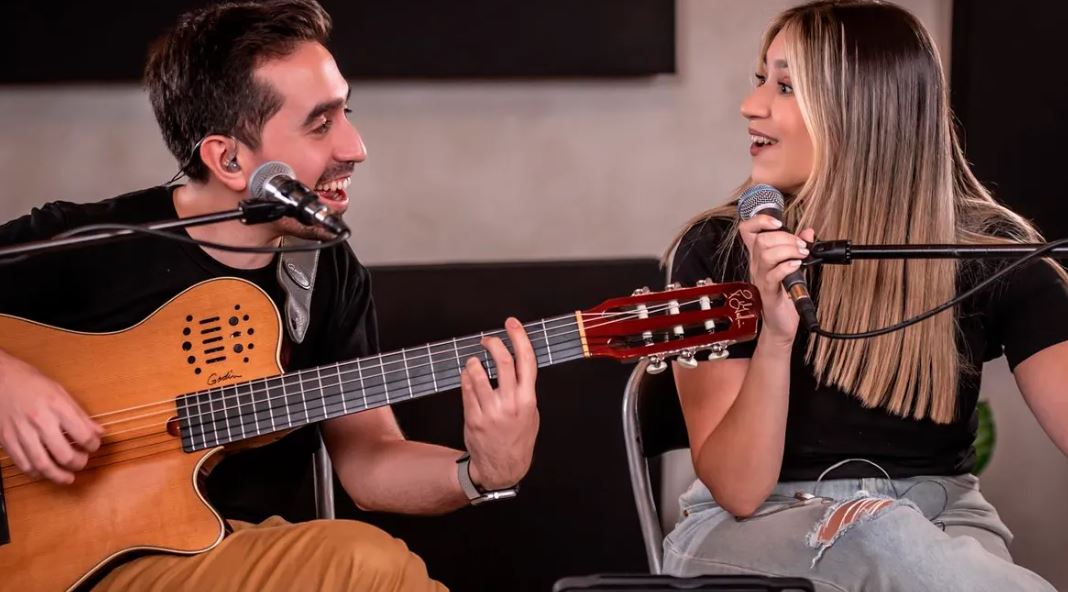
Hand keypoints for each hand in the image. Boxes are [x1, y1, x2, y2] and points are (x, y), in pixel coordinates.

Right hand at [0, 351, 102, 483]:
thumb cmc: (32, 383)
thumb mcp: (61, 392)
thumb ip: (80, 415)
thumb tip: (99, 432)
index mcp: (57, 406)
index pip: (83, 434)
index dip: (93, 445)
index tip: (94, 445)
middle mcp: (39, 421)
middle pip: (64, 454)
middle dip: (78, 463)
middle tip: (83, 462)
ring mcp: (21, 432)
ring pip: (42, 464)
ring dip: (58, 476)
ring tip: (68, 478)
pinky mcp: (7, 440)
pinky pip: (23, 464)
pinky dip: (36, 473)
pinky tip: (44, 473)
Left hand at [459, 317, 539, 490]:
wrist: (503, 467)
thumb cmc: (518, 438)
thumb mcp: (531, 413)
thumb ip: (525, 389)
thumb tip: (516, 362)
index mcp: (528, 399)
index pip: (526, 360)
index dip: (519, 337)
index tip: (512, 323)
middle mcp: (510, 403)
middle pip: (502, 361)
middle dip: (493, 343)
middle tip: (487, 340)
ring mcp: (491, 411)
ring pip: (478, 373)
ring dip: (474, 361)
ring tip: (474, 361)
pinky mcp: (474, 418)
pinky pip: (466, 389)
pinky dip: (466, 377)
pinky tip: (468, 376)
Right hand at [738, 214, 815, 345]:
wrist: (781, 322)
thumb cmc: (784, 294)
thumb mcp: (794, 266)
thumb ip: (798, 247)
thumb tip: (808, 232)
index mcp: (759, 255)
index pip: (747, 230)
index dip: (759, 221)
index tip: (778, 223)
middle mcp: (756, 265)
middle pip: (761, 240)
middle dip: (785, 237)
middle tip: (801, 246)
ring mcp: (761, 278)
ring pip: (766, 254)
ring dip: (789, 250)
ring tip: (801, 255)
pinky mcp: (768, 291)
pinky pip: (773, 274)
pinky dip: (787, 266)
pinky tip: (797, 266)